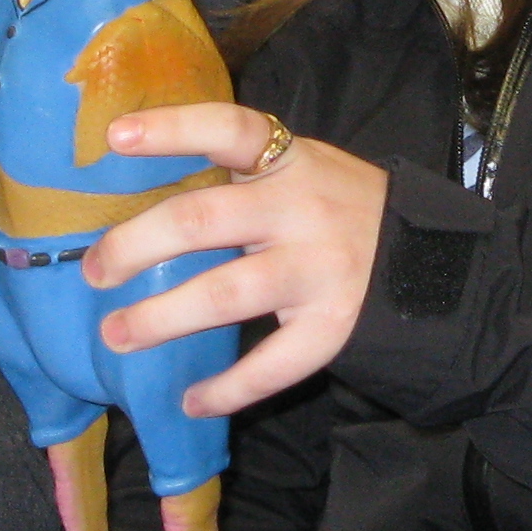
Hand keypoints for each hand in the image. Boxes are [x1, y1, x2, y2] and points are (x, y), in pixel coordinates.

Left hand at [80, 103, 388, 417]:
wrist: (437, 261)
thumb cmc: (346, 211)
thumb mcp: (306, 171)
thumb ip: (246, 175)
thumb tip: (146, 192)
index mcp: (290, 161)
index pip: (230, 129)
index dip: (172, 129)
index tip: (114, 138)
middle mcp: (302, 209)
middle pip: (202, 221)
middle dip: (135, 245)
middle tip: (95, 270)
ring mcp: (318, 269)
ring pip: (223, 294)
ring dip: (160, 317)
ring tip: (117, 334)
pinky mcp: (334, 324)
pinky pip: (271, 363)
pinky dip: (227, 388)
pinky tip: (191, 401)